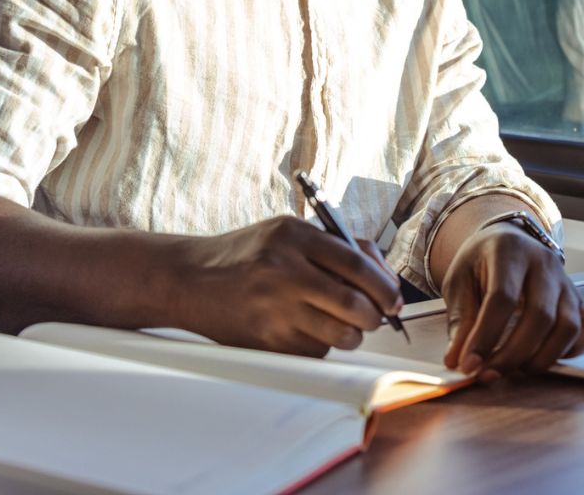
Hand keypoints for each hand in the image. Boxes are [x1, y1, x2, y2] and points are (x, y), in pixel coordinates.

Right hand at [176, 216, 402, 355]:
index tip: (393, 298)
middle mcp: (284, 271)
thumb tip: (387, 276)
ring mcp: (274, 308)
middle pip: (354, 304)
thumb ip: (337, 247)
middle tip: (375, 316)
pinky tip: (305, 329)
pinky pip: (315, 350)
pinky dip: (321, 344)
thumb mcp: (287, 233)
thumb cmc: (247, 254)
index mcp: (293, 236)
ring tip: (342, 324)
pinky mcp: (267, 340)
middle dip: (375, 316)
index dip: (384, 286)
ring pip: (340, 334)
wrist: (190, 279)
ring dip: (351, 334)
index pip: (357, 263)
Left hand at [441, 224, 583, 379]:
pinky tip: (542, 358)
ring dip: (540, 358)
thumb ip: (460, 320)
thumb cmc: (479, 263)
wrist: (504, 243)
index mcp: (510, 250)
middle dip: (512, 355)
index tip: (469, 364)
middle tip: (487, 374)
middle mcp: (544, 263)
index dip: (485, 336)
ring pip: (568, 327)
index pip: (503, 298)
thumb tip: (459, 360)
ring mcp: (567, 282)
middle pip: (540, 316)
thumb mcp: (459, 282)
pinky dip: (569, 351)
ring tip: (512, 369)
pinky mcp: (580, 299)